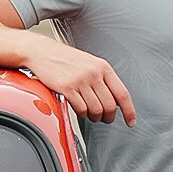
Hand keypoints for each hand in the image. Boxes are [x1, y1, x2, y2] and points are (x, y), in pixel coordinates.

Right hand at [20, 41, 135, 125]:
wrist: (42, 51)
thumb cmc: (64, 58)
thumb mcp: (89, 63)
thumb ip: (102, 79)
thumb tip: (114, 100)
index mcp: (103, 67)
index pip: (122, 93)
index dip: (129, 111)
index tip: (130, 121)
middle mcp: (94, 73)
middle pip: (110, 105)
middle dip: (108, 117)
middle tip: (103, 119)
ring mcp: (80, 80)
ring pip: (96, 110)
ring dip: (94, 117)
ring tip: (90, 115)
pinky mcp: (67, 87)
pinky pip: (81, 109)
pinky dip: (81, 114)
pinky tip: (78, 109)